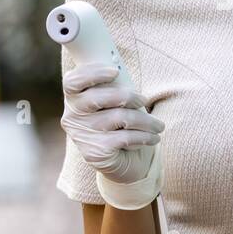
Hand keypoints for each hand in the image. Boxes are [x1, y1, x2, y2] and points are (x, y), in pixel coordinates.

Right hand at [60, 63, 162, 183]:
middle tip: (144, 100)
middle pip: (98, 97)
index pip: (72, 82)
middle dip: (128, 96)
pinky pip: (125, 137)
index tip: (114, 71)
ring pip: (118, 117)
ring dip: (146, 121)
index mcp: (74, 100)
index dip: (91, 74)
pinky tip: (154, 138)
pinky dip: (145, 136)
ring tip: (159, 126)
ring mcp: (82, 135)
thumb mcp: (117, 105)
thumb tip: (121, 70)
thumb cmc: (122, 127)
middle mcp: (73, 117)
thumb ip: (115, 89)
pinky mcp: (95, 152)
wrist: (125, 163)